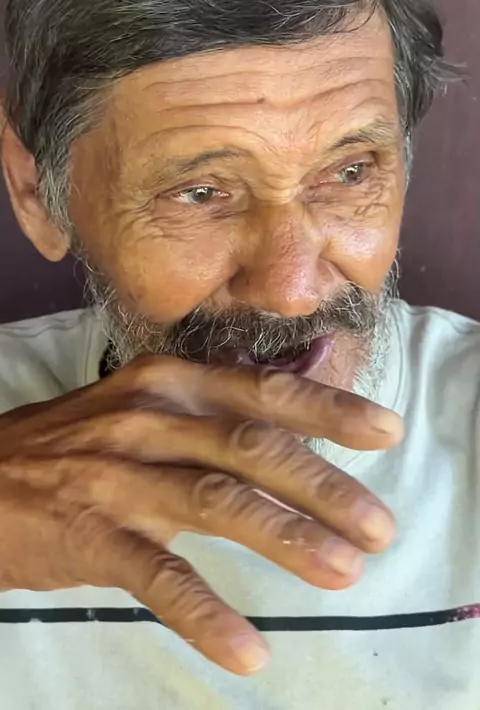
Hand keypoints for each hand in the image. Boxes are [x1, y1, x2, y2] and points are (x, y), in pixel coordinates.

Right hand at [0, 356, 402, 674]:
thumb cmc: (78, 444)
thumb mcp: (148, 405)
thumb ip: (222, 406)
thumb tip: (305, 402)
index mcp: (170, 382)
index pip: (261, 391)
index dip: (327, 410)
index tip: (384, 430)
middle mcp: (149, 418)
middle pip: (250, 447)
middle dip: (322, 486)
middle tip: (378, 525)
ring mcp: (117, 476)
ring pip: (216, 502)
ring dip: (286, 538)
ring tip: (343, 572)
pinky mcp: (89, 534)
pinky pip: (157, 577)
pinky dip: (204, 614)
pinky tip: (247, 648)